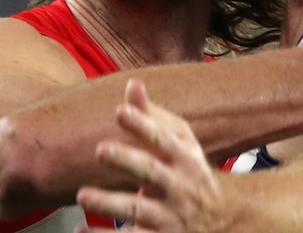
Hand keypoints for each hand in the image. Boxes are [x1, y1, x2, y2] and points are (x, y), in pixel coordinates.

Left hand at [75, 79, 228, 232]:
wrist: (222, 220)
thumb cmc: (190, 171)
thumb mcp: (180, 143)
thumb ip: (153, 117)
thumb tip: (132, 84)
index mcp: (185, 158)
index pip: (163, 138)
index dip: (142, 124)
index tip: (120, 110)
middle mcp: (179, 187)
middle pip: (151, 173)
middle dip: (127, 160)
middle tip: (101, 150)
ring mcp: (169, 217)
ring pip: (137, 210)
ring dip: (109, 203)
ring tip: (82, 195)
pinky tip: (80, 231)